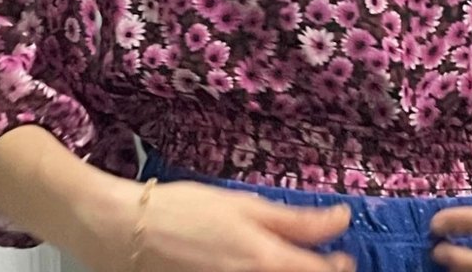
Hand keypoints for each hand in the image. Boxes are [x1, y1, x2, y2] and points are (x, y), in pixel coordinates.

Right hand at [71, 176, 355, 271]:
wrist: (127, 232)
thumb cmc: (186, 210)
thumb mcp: (244, 205)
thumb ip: (296, 219)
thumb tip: (342, 219)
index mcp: (266, 260)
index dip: (340, 265)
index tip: (344, 255)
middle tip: (322, 263)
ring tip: (287, 264)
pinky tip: (255, 268)